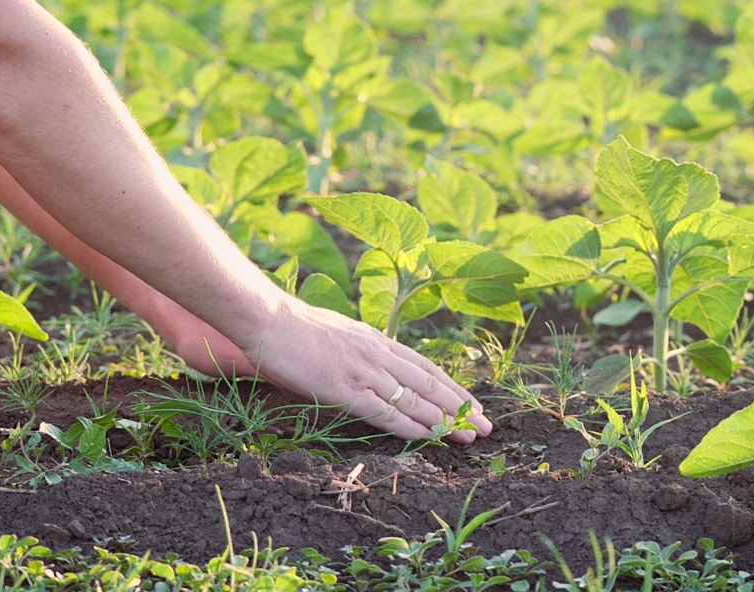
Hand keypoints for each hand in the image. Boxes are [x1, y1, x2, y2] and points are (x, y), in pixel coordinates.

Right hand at [160, 297, 491, 442]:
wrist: (267, 318)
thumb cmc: (293, 327)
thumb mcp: (338, 333)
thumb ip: (360, 348)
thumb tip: (374, 362)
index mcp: (376, 340)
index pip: (424, 366)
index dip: (451, 386)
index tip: (472, 402)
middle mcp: (377, 353)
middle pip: (429, 383)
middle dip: (460, 406)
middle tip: (486, 426)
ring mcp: (363, 370)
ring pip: (414, 399)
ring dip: (445, 420)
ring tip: (469, 436)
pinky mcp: (345, 387)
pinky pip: (385, 411)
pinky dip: (411, 425)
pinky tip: (429, 437)